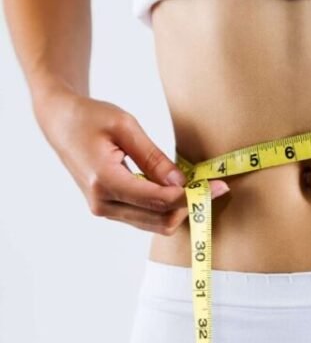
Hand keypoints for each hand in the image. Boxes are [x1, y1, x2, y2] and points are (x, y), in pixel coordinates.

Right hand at [35, 91, 229, 234]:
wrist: (60, 122)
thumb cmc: (90, 118)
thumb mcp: (126, 127)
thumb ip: (154, 158)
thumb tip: (181, 183)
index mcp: (104, 181)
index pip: (158, 200)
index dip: (192, 196)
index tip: (218, 186)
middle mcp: (102, 203)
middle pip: (159, 220)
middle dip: (190, 206)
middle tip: (215, 187)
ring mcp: (104, 209)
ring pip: (154, 224)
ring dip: (180, 209)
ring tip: (200, 187)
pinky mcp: (109, 208)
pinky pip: (145, 217)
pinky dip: (166, 208)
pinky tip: (179, 189)